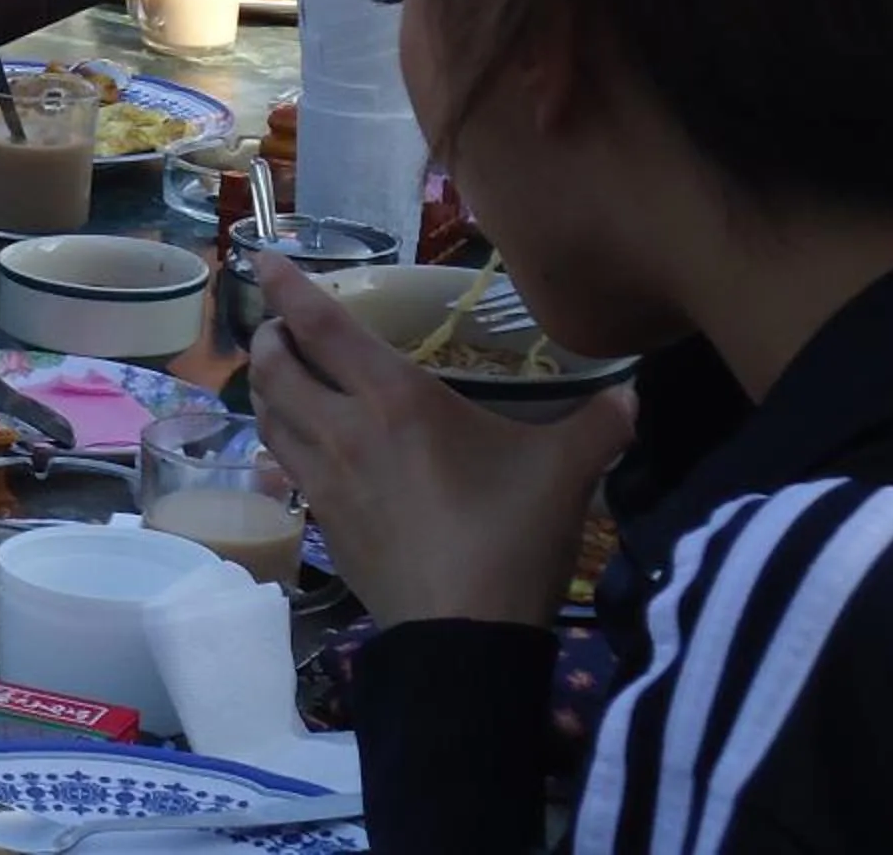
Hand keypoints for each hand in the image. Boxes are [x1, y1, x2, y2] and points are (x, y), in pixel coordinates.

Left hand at [249, 253, 636, 626]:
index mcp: (395, 400)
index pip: (322, 326)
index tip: (261, 259)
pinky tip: (301, 441)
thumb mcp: (566, 472)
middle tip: (282, 327)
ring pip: (269, 414)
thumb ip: (598, 425)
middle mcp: (345, 428)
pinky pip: (284, 462)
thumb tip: (631, 394)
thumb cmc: (510, 538)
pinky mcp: (322, 520)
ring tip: (281, 373)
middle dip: (268, 337)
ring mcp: (326, 477)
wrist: (463, 633)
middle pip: (276, 367)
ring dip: (266, 386)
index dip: (286, 288)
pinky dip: (281, 436)